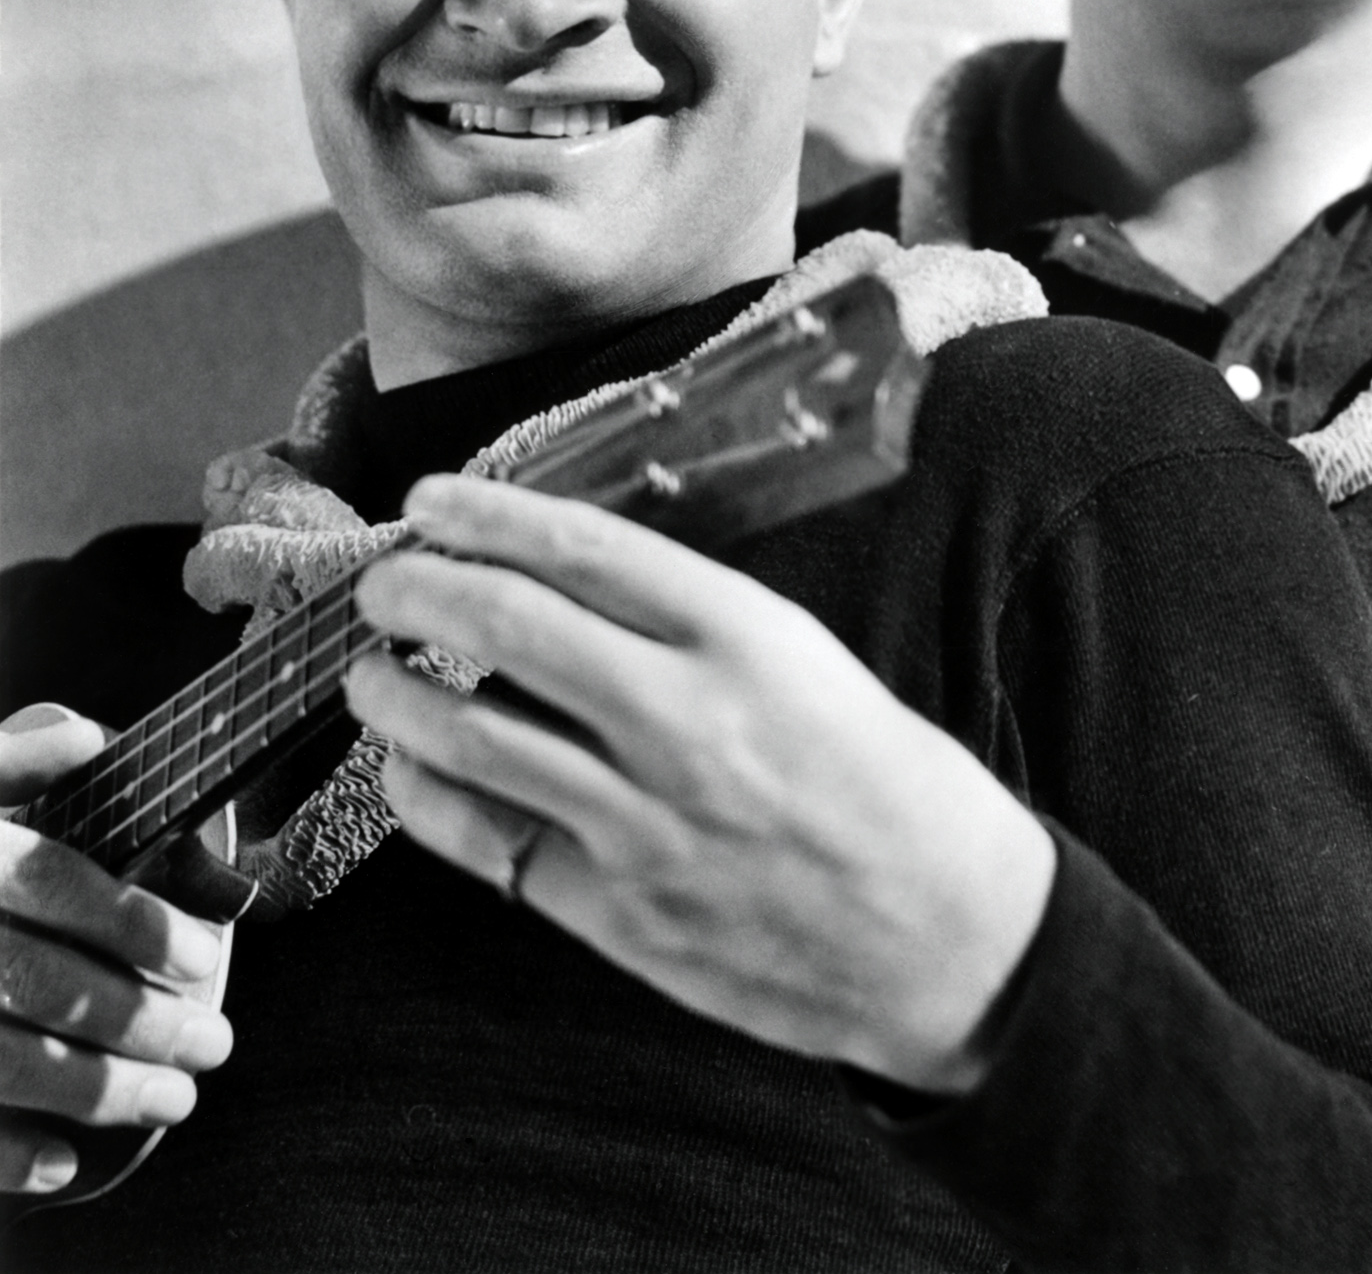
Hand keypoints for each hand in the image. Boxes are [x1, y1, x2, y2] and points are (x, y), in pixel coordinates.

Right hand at [0, 705, 232, 1195]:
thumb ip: (16, 761)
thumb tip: (88, 738)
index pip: (50, 879)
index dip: (132, 919)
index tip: (204, 955)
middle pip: (37, 982)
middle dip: (138, 1020)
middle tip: (214, 1044)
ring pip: (2, 1061)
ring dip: (96, 1090)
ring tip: (173, 1099)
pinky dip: (3, 1153)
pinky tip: (63, 1162)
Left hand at [348, 474, 1055, 1095]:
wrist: (943, 932)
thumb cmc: (880, 778)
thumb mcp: (803, 657)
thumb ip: (689, 622)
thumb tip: (559, 582)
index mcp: (743, 637)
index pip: (583, 547)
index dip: (488, 513)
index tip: (432, 499)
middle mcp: (684, 719)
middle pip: (505, 625)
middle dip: (414, 589)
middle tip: (381, 581)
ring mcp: (643, 822)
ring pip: (469, 736)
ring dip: (392, 693)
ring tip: (368, 671)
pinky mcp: (617, 911)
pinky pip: (485, 840)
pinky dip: (425, 796)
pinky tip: (408, 771)